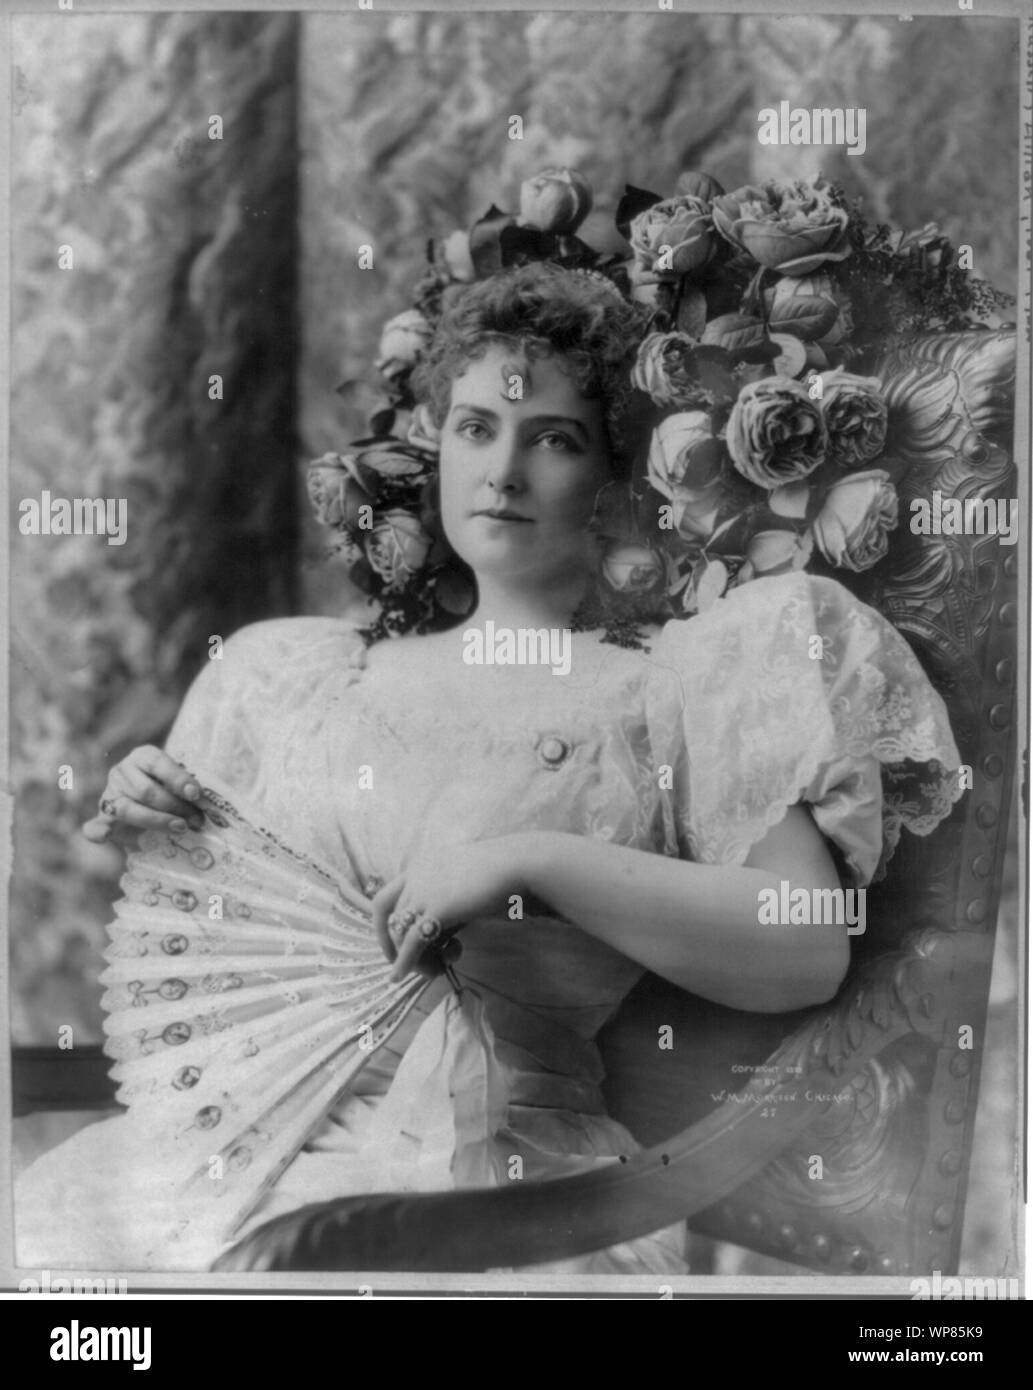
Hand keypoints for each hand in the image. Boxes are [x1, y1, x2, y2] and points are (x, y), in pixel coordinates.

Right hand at [82, 745, 204, 843]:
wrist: (150, 806)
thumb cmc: (172, 790)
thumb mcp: (181, 783)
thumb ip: (189, 789)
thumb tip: (205, 801)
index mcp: (142, 756)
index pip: (157, 762)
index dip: (177, 778)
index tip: (195, 794)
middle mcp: (122, 772)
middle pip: (145, 790)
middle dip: (174, 807)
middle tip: (196, 820)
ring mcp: (109, 795)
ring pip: (128, 809)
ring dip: (156, 821)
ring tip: (180, 828)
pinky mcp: (102, 818)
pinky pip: (95, 826)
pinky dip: (98, 832)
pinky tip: (106, 836)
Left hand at [371, 836, 533, 982]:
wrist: (519, 865)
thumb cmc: (502, 875)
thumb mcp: (464, 889)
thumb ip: (449, 907)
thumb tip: (444, 937)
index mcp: (421, 868)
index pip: (384, 900)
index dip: (383, 926)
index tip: (396, 947)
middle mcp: (415, 877)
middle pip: (389, 921)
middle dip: (398, 947)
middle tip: (418, 965)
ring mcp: (423, 891)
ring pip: (399, 934)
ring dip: (412, 959)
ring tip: (438, 969)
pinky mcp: (435, 909)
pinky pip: (411, 942)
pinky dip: (404, 962)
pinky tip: (401, 976)